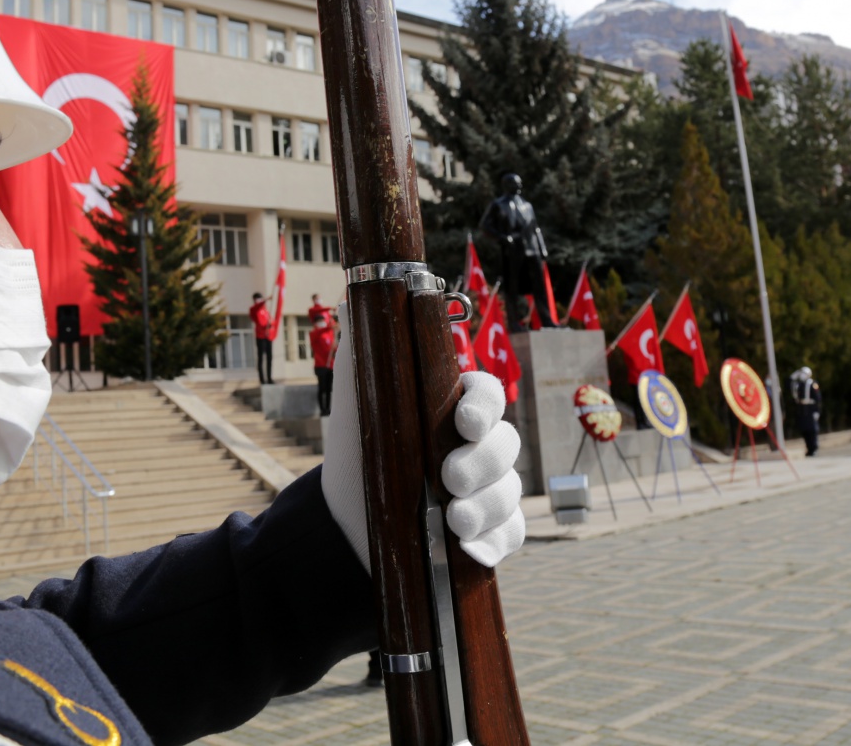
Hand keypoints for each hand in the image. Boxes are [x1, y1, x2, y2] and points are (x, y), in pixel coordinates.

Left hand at [322, 319, 525, 571]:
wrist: (341, 516)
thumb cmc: (356, 445)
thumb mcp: (358, 390)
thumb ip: (366, 343)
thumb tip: (360, 299)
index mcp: (454, 406)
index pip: (487, 394)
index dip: (484, 405)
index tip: (462, 421)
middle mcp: (477, 445)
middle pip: (506, 445)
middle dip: (482, 463)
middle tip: (450, 480)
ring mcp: (486, 488)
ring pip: (510, 491)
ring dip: (487, 507)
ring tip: (453, 523)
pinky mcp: (486, 530)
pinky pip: (510, 533)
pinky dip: (495, 542)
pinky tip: (472, 550)